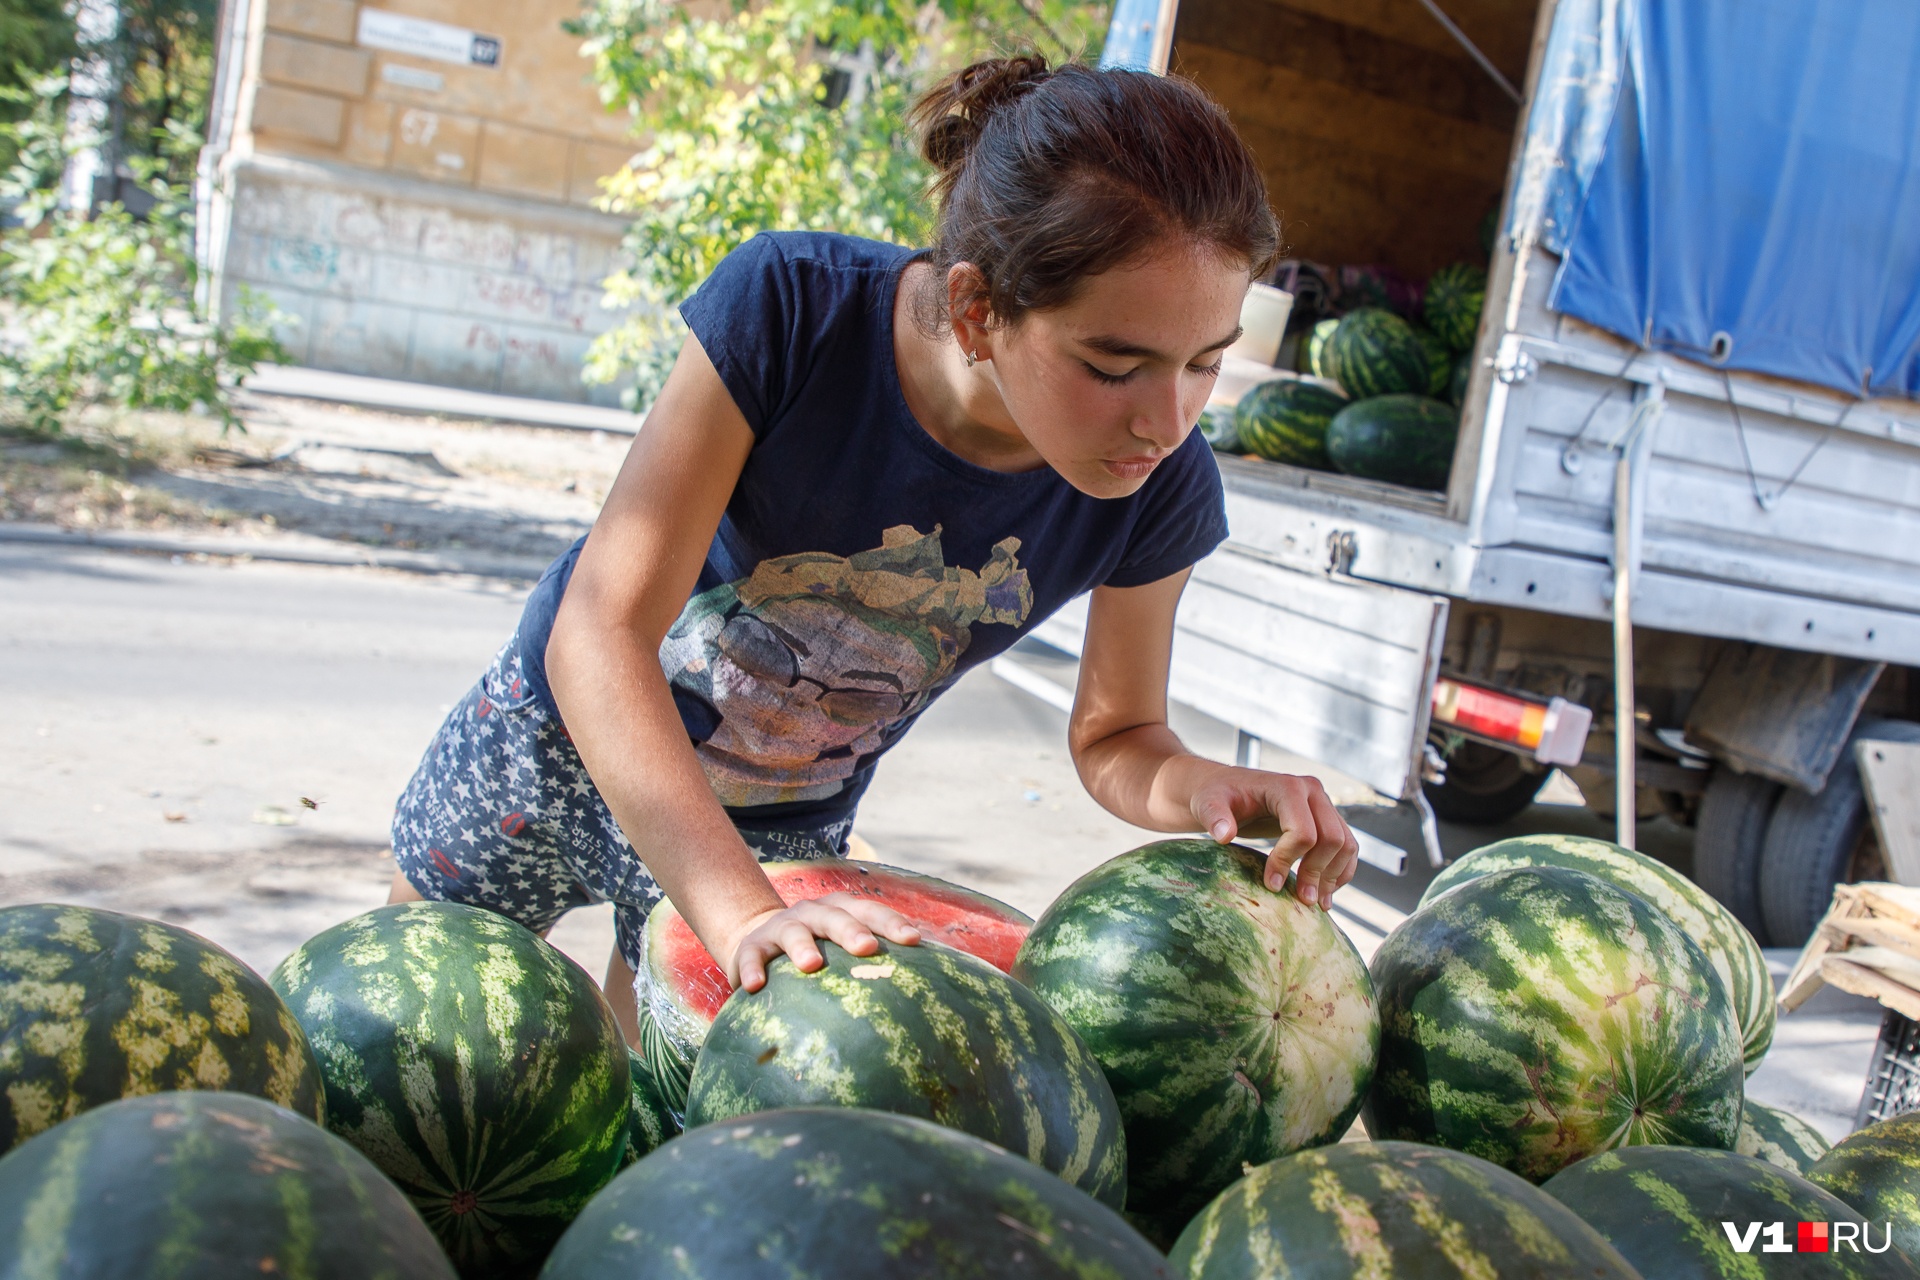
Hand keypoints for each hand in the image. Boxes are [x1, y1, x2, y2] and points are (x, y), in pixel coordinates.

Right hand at [722, 892, 922, 992]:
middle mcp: (813, 913)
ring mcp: (781, 927)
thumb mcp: (843, 951)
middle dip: (852, 930)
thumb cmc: (819, 953)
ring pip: (793, 931)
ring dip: (802, 946)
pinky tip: (754, 987)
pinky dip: (751, 968)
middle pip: (835, 916)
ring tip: (812, 965)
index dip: (891, 923)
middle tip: (868, 948)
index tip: (914, 940)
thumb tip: (931, 990)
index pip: (870, 912)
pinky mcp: (751, 946)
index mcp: (841, 911)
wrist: (759, 942)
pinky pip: (750, 955)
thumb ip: (875, 963)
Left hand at [1189, 766, 1358, 908]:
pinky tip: (1326, 894)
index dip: (1288, 861)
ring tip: (1316, 904)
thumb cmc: (1214, 796)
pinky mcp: (1326, 818)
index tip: (1269, 884)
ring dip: (1334, 876)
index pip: (1304, 831)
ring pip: (1346, 844)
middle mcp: (1312, 792)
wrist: (1224, 789)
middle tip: (1301, 900)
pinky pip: (1347, 847)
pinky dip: (1341, 871)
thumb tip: (1224, 836)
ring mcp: (1322, 804)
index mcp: (1287, 786)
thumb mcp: (1207, 803)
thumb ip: (1214, 816)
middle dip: (1318, 873)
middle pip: (1333, 839)